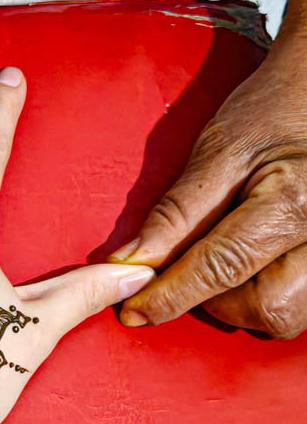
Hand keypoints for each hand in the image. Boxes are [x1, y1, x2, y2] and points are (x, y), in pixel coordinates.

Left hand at [110, 0, 306, 338]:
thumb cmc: (275, 108)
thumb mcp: (219, 148)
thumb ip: (176, 212)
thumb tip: (132, 261)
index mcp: (294, 203)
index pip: (221, 268)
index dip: (170, 295)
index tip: (133, 311)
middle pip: (266, 307)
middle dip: (218, 302)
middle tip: (192, 270)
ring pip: (286, 315)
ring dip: (245, 304)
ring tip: (226, 264)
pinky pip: (300, 304)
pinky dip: (267, 297)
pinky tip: (251, 271)